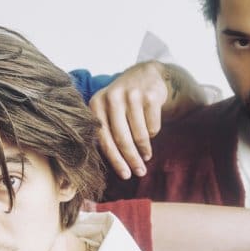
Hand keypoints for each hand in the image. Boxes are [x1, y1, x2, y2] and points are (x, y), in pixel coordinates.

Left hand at [91, 61, 206, 178]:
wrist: (145, 74)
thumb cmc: (123, 102)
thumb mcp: (107, 111)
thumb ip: (105, 132)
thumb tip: (112, 166)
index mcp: (96, 104)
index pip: (104, 138)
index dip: (115, 160)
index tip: (125, 175)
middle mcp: (112, 98)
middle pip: (122, 139)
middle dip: (131, 159)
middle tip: (140, 173)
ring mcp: (132, 95)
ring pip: (139, 135)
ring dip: (144, 150)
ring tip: (146, 155)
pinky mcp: (150, 95)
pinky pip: (153, 127)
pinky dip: (153, 133)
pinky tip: (151, 130)